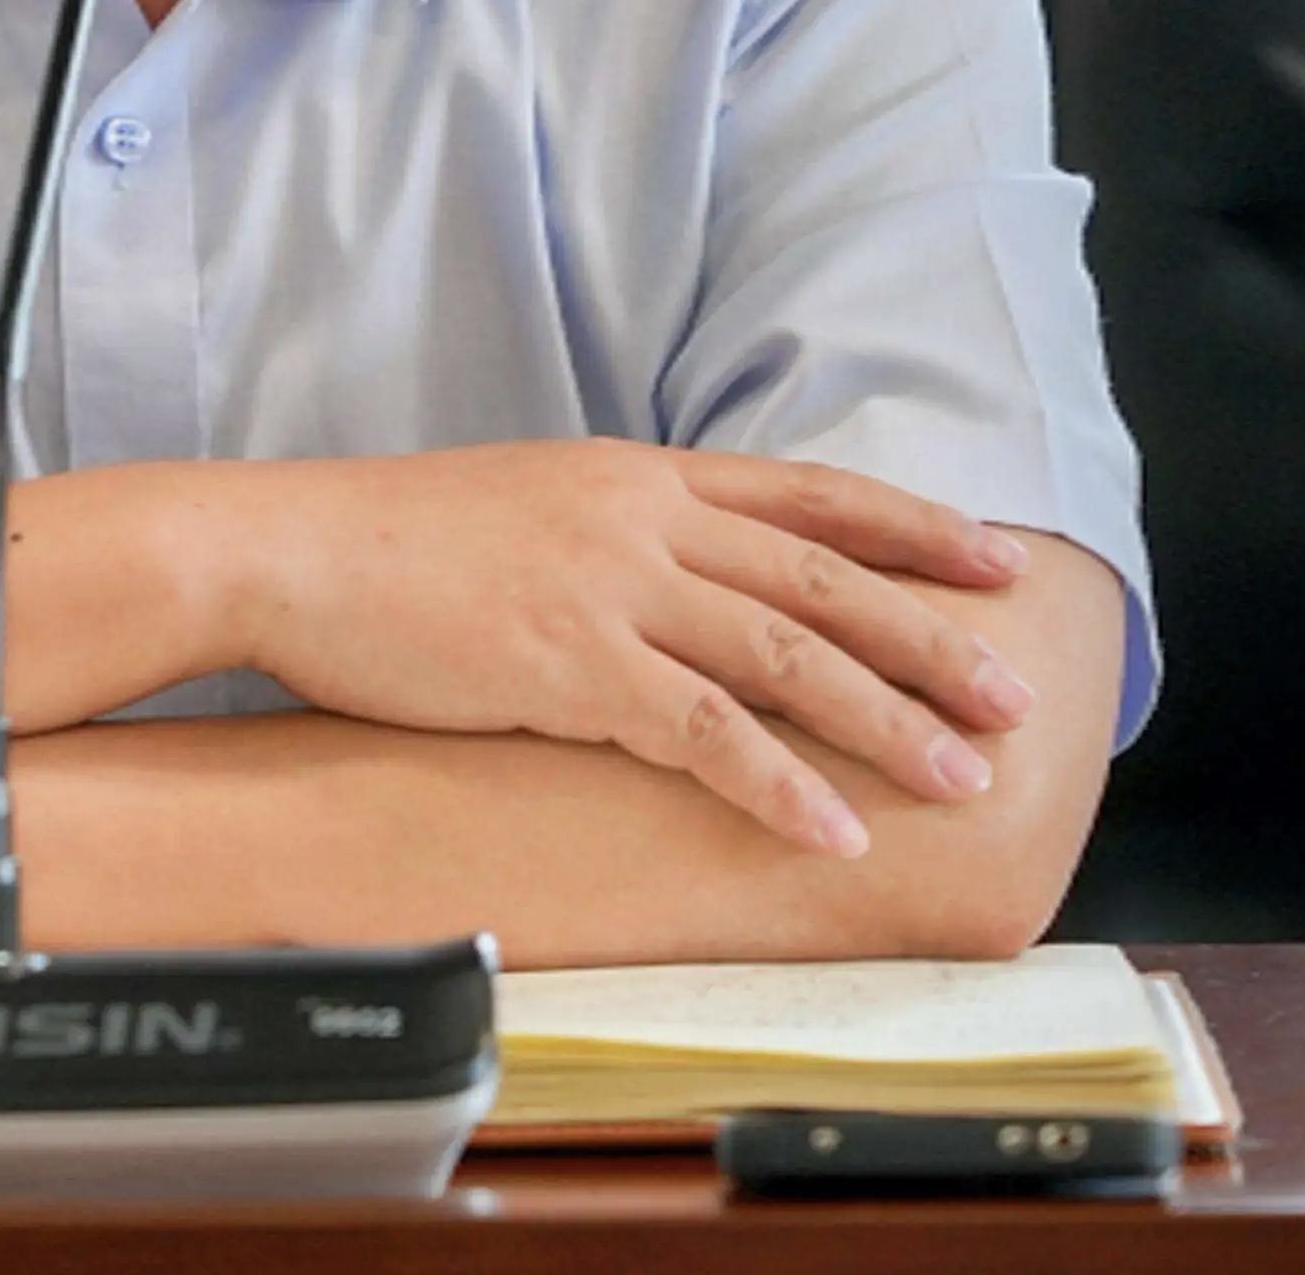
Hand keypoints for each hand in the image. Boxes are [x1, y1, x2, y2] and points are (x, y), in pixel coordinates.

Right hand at [229, 442, 1041, 856]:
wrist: (288, 548)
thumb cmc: (389, 541)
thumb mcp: (528, 504)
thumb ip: (615, 529)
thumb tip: (682, 571)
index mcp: (638, 474)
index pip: (808, 494)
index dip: (912, 528)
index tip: (995, 556)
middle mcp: (643, 519)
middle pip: (822, 576)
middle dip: (932, 636)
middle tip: (1016, 693)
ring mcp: (610, 589)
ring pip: (786, 655)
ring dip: (887, 719)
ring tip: (964, 776)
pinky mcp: (569, 665)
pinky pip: (702, 733)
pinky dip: (778, 784)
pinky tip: (832, 830)